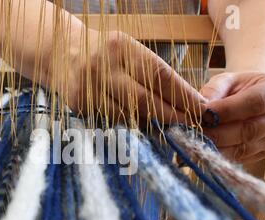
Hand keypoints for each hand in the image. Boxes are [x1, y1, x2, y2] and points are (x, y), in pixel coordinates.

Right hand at [65, 30, 205, 124]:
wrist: (64, 53)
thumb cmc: (107, 53)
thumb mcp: (129, 51)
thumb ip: (151, 72)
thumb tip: (184, 101)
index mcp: (122, 47)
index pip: (159, 75)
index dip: (182, 94)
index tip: (200, 108)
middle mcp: (103, 66)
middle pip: (144, 99)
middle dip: (170, 114)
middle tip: (189, 124)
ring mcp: (89, 87)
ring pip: (127, 115)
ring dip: (151, 123)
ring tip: (168, 127)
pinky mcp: (79, 104)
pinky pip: (111, 120)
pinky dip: (129, 125)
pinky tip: (141, 125)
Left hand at [200, 72, 264, 163]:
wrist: (257, 98)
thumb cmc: (241, 87)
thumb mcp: (228, 80)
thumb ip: (214, 90)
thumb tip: (198, 107)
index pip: (256, 103)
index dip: (229, 110)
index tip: (204, 112)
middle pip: (249, 130)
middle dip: (218, 132)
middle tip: (193, 131)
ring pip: (244, 149)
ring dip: (216, 147)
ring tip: (194, 142)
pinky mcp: (264, 153)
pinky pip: (240, 158)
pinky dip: (219, 156)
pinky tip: (202, 151)